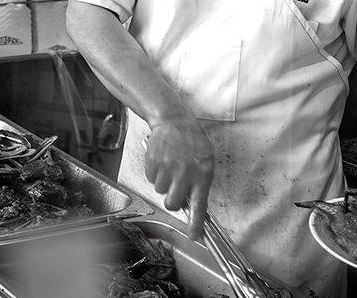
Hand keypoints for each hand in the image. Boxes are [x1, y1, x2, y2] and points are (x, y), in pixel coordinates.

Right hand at [145, 117, 213, 238]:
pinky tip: (162, 160)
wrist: (174, 120)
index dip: (195, 224)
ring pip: (160, 191)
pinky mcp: (153, 163)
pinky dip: (155, 173)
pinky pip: (151, 179)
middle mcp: (184, 174)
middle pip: (173, 204)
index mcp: (202, 175)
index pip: (199, 205)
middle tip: (175, 186)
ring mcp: (167, 169)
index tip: (194, 236)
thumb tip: (194, 206)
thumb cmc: (192, 142)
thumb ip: (200, 184)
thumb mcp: (205, 162)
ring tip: (171, 165)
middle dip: (172, 199)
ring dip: (164, 182)